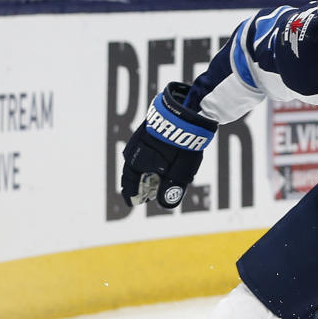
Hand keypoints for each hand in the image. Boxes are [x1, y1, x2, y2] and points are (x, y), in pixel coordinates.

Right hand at [121, 82, 216, 207]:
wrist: (187, 113)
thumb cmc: (181, 145)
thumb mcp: (179, 172)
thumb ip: (172, 188)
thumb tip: (166, 205)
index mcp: (136, 161)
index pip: (130, 181)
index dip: (132, 193)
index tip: (133, 202)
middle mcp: (135, 148)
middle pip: (134, 170)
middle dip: (140, 183)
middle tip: (145, 193)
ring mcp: (143, 136)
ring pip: (141, 158)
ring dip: (147, 170)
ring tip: (154, 179)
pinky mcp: (153, 128)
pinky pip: (149, 148)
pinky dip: (153, 158)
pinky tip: (162, 160)